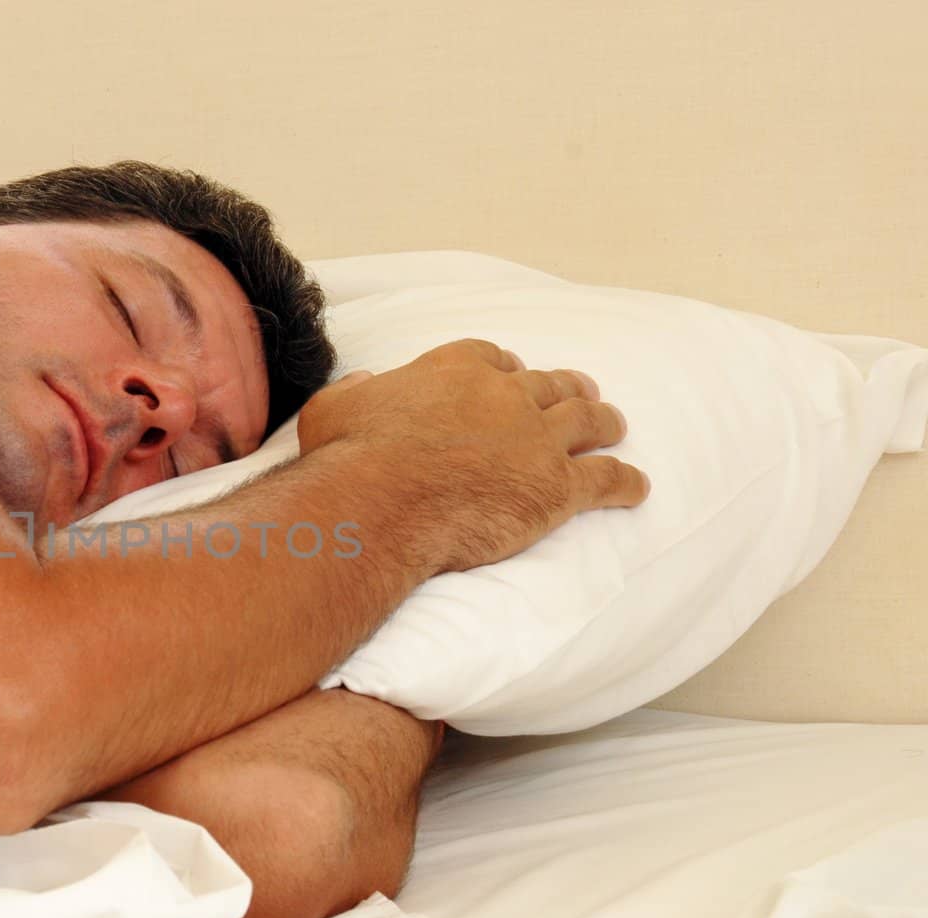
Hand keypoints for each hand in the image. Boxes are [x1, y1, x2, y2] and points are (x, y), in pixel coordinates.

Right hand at [297, 338, 649, 575]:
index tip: (512, 374)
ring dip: (604, 421)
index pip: (493, 358)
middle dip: (566, 388)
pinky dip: (626, 482)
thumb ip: (356, 393)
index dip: (506, 368)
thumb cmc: (348, 458)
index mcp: (454, 368)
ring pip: (585, 421)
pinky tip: (638, 488)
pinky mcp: (558, 488)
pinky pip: (606, 480)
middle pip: (547, 384)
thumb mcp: (334, 410)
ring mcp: (537, 439)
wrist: (378, 505)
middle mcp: (504, 395)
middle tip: (581, 391)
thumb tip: (366, 384)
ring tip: (614, 426)